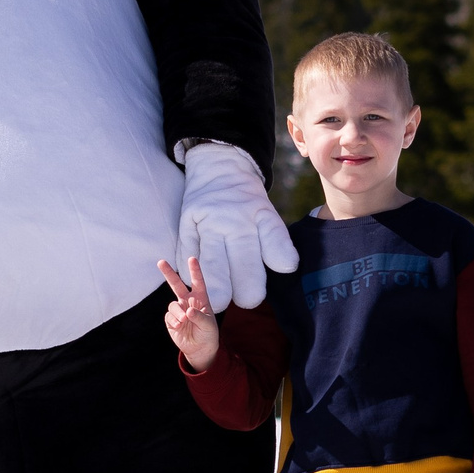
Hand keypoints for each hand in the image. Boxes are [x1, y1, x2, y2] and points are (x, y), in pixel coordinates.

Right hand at [158, 255, 221, 370]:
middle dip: (169, 273)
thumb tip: (187, 311)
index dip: (195, 271)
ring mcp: (178, 310)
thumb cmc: (208, 334)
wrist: (199, 349)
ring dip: (177, 313)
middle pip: (176, 285)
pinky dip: (173, 321)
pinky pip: (168, 316)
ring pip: (172, 305)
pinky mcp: (171, 320)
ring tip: (183, 322)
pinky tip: (179, 327)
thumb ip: (199, 317)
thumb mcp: (208, 325)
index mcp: (200, 299)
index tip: (192, 259)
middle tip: (160, 262)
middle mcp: (188, 302)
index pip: (197, 282)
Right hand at [176, 142, 297, 309]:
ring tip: (218, 303)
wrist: (217, 169)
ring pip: (212, 259)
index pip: (272, 234)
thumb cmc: (247, 204)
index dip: (279, 252)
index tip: (287, 266)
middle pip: (241, 254)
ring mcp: (207, 222)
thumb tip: (286, 267)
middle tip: (250, 300)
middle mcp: (234, 218)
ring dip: (216, 284)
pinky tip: (195, 286)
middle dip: (246, 283)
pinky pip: (187, 255)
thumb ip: (275, 241)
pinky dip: (190, 273)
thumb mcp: (265, 214)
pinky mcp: (186, 227)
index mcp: (259, 214)